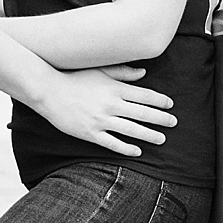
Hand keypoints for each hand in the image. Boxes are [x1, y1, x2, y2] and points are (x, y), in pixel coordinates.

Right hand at [34, 67, 175, 155]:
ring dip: (149, 135)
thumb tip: (144, 73)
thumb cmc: (74, 77)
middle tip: (174, 122)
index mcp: (114, 88)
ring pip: (131, 130)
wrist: (48, 90)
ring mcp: (100, 120)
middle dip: (161, 118)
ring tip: (162, 139)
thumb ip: (122, 72)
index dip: (160, 101)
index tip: (170, 105)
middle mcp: (111, 104)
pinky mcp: (90, 133)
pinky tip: (138, 151)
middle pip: (142, 113)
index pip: (144, 95)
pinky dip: (126, 148)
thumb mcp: (100, 70)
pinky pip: (112, 143)